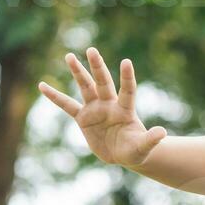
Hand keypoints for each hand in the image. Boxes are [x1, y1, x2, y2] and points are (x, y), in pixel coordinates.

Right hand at [38, 47, 167, 166]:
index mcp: (126, 110)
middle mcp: (110, 104)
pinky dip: (55, 96)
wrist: (123, 154)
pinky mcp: (83, 118)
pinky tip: (42, 85)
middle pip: (103, 82)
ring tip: (70, 56)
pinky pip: (67, 105)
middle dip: (98, 67)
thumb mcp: (143, 147)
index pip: (127, 90)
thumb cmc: (136, 150)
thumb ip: (151, 139)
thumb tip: (163, 132)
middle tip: (91, 50)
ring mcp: (95, 109)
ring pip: (85, 87)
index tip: (127, 61)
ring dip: (78, 72)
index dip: (127, 77)